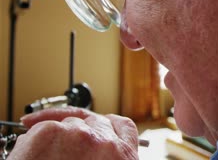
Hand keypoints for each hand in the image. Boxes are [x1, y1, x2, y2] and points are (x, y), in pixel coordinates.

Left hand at [8, 107, 138, 159]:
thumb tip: (102, 155)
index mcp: (124, 158)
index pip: (123, 127)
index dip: (110, 125)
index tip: (98, 127)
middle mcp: (105, 143)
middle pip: (95, 122)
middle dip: (79, 130)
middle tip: (61, 141)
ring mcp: (78, 135)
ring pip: (68, 124)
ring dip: (57, 137)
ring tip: (45, 159)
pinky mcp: (49, 133)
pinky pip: (43, 127)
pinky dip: (35, 139)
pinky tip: (34, 155)